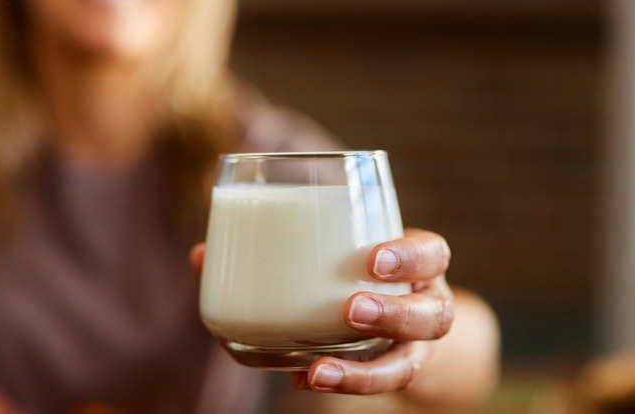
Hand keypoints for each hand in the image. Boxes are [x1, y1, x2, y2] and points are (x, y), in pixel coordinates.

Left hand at [189, 228, 454, 395]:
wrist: (398, 323)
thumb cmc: (355, 274)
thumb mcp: (335, 254)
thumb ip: (280, 248)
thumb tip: (202, 255)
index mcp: (418, 265)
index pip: (432, 254)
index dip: (409, 257)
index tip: (371, 259)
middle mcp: (425, 306)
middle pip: (432, 314)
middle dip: (394, 314)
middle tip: (352, 311)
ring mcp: (414, 347)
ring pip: (409, 365)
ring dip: (365, 371)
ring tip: (320, 370)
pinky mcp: (394, 372)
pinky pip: (376, 387)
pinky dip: (341, 385)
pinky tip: (303, 380)